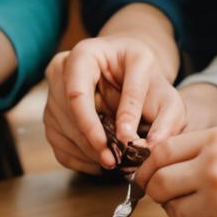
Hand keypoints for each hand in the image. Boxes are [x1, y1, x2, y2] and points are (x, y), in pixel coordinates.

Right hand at [42, 36, 186, 174]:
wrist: (131, 73)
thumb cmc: (148, 81)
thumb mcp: (164, 91)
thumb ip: (165, 118)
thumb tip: (146, 146)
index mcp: (85, 54)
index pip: (77, 94)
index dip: (93, 125)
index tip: (118, 147)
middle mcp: (61, 69)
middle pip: (67, 115)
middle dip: (92, 143)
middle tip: (116, 162)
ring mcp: (52, 90)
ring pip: (60, 131)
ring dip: (86, 152)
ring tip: (113, 160)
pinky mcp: (51, 112)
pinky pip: (57, 143)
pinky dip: (78, 158)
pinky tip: (99, 159)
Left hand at [138, 126, 216, 216]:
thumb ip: (193, 147)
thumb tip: (153, 163)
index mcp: (213, 143)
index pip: (159, 155)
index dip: (145, 166)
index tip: (143, 174)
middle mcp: (213, 173)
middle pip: (159, 186)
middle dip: (156, 191)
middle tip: (166, 191)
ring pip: (175, 214)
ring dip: (180, 210)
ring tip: (202, 202)